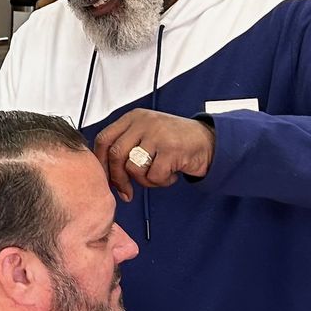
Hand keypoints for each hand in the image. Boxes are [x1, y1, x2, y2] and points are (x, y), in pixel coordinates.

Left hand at [94, 109, 216, 197]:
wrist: (209, 142)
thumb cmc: (175, 142)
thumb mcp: (146, 135)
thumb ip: (126, 145)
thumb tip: (103, 172)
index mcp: (133, 118)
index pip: (103, 139)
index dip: (100, 163)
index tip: (105, 179)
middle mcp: (143, 122)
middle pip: (115, 154)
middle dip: (118, 178)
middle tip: (125, 192)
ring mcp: (158, 134)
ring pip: (133, 167)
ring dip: (144, 180)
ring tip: (158, 175)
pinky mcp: (171, 149)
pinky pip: (154, 176)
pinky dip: (162, 182)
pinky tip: (172, 174)